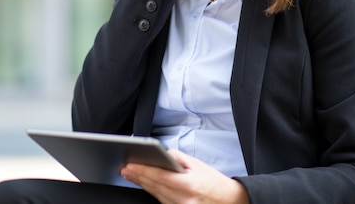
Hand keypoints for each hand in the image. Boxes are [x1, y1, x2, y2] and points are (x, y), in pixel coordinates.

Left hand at [121, 149, 248, 203]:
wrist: (229, 201)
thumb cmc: (214, 182)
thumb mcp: (197, 164)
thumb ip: (177, 158)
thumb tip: (161, 154)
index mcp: (188, 185)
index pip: (159, 176)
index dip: (142, 170)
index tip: (130, 165)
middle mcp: (183, 200)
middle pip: (154, 187)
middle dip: (138, 176)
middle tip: (125, 169)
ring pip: (156, 195)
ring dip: (143, 184)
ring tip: (131, 175)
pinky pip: (162, 201)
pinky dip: (153, 192)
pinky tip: (145, 184)